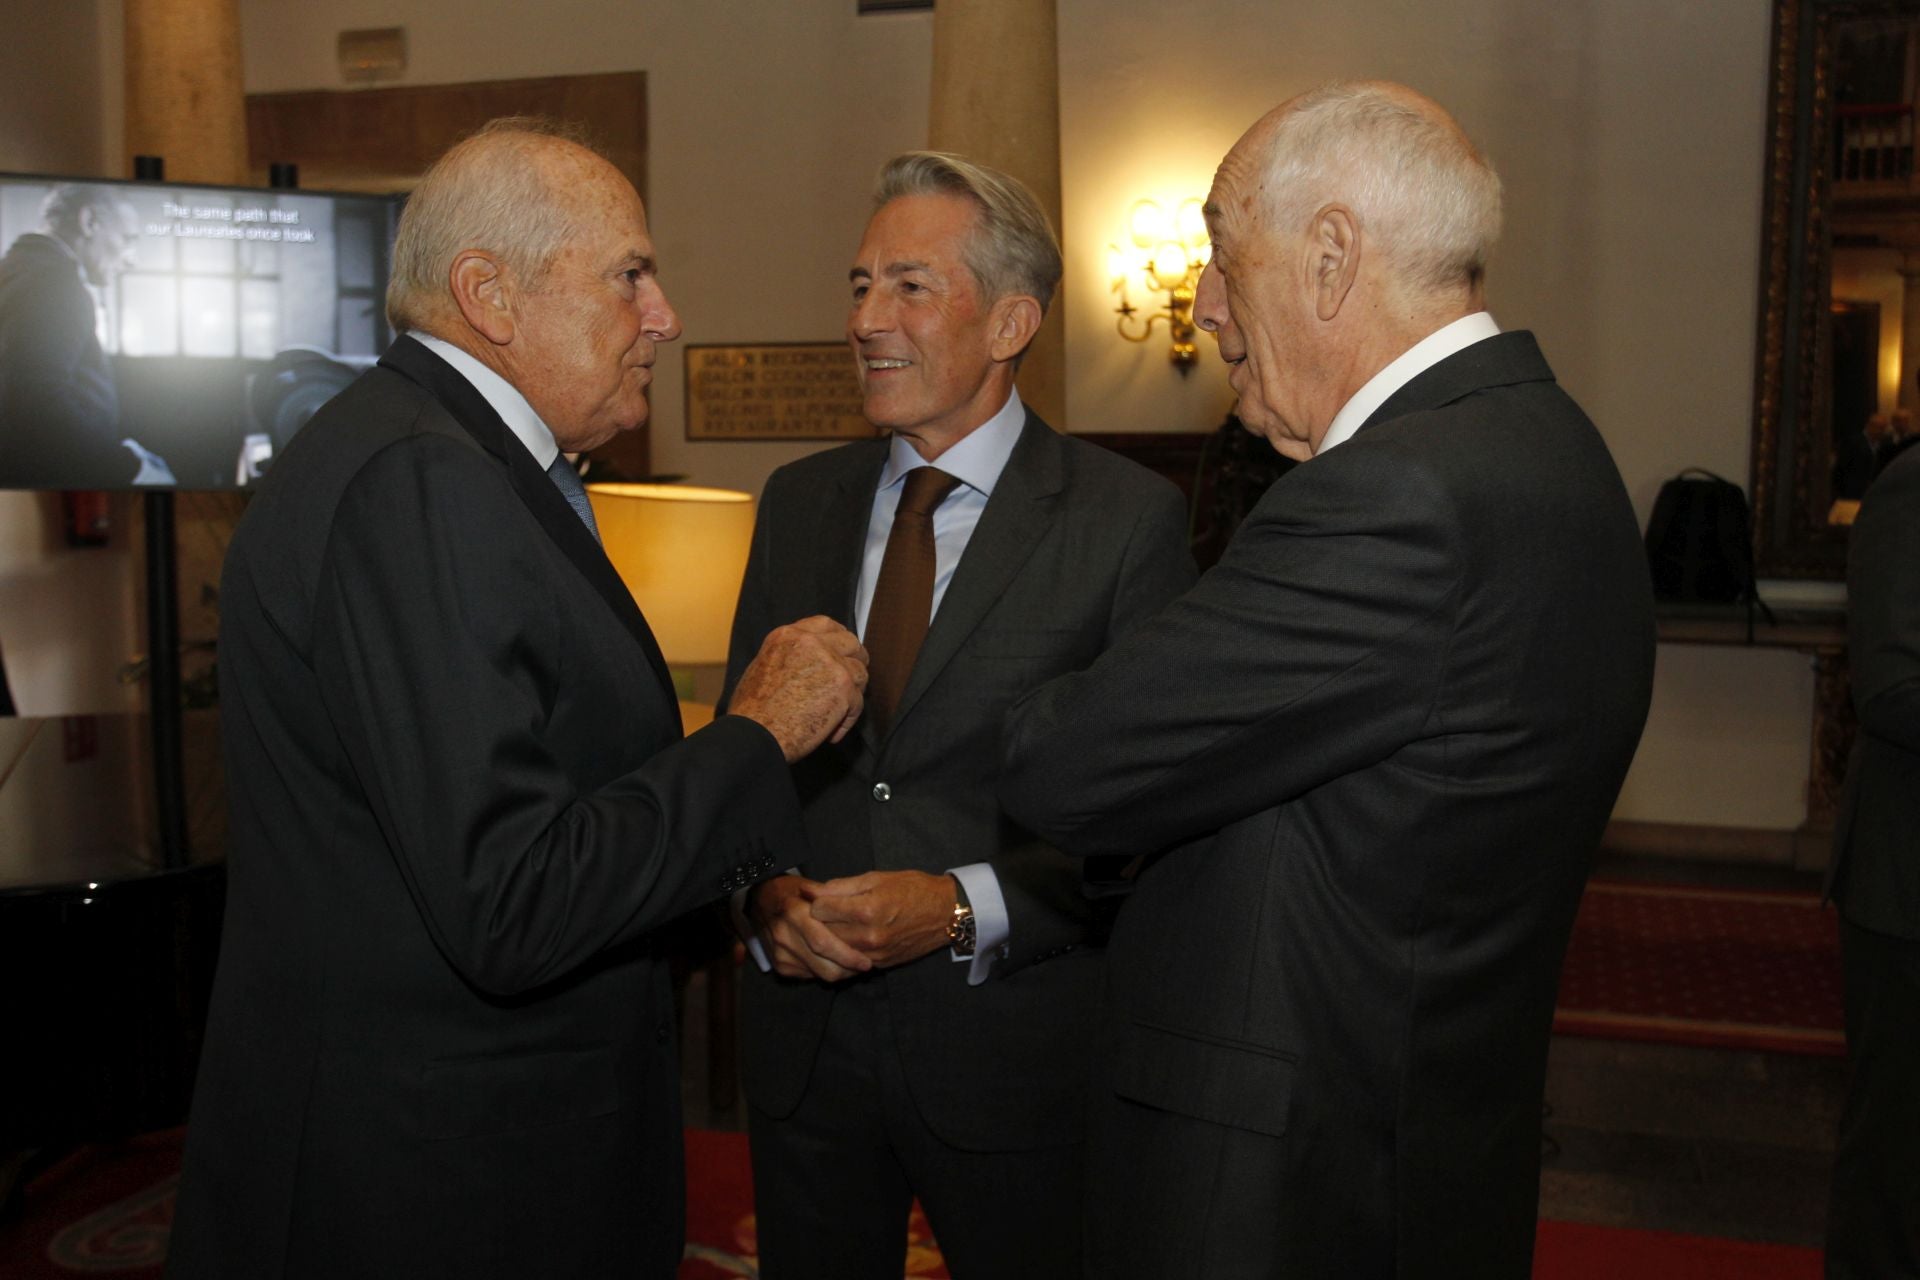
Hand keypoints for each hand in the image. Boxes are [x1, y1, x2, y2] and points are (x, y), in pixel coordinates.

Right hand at [727, 617, 867, 761]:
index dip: (839, 638)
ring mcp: (831, 663)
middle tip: (850, 681)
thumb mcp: (764, 665)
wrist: (755, 734)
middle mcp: (812, 643)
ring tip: (836, 713)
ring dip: (852, 693)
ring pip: (860, 672)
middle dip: (854, 661)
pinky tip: (831, 731)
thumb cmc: (752, 710)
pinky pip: (858, 702)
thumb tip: (811, 662)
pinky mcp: (843, 688)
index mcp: (789, 636)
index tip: (842, 650)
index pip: (826, 625)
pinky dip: (847, 720)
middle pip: (851, 643)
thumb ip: (791, 656)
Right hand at [746, 875, 872, 981]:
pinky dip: (827, 971)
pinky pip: (811, 975)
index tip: (867, 960)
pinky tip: (836, 962)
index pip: (824, 943)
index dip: (848, 955)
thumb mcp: (812, 886)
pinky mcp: (780, 966)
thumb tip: (861, 915)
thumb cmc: (792, 891)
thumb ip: (834, 901)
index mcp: (794, 912)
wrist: (761, 901)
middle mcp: (785, 935)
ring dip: (841, 972)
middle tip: (866, 964)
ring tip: (855, 963)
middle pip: (824, 965)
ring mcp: (781, 953)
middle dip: (849, 968)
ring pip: (820, 974)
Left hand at [807, 871, 957, 969]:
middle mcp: (869, 936)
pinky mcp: (879, 965)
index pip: (819, 910)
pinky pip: (848, 961)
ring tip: (835, 923)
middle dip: (819, 920)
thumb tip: (810, 891)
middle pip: (822, 932)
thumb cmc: (913, 889)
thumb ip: (840, 886)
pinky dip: (843, 950)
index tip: (821, 896)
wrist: (945, 913)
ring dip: (829, 937)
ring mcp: (874, 954)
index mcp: (867, 910)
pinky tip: (848, 937)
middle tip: (824, 910)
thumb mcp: (876, 878)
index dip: (816, 900)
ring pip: (833, 950)